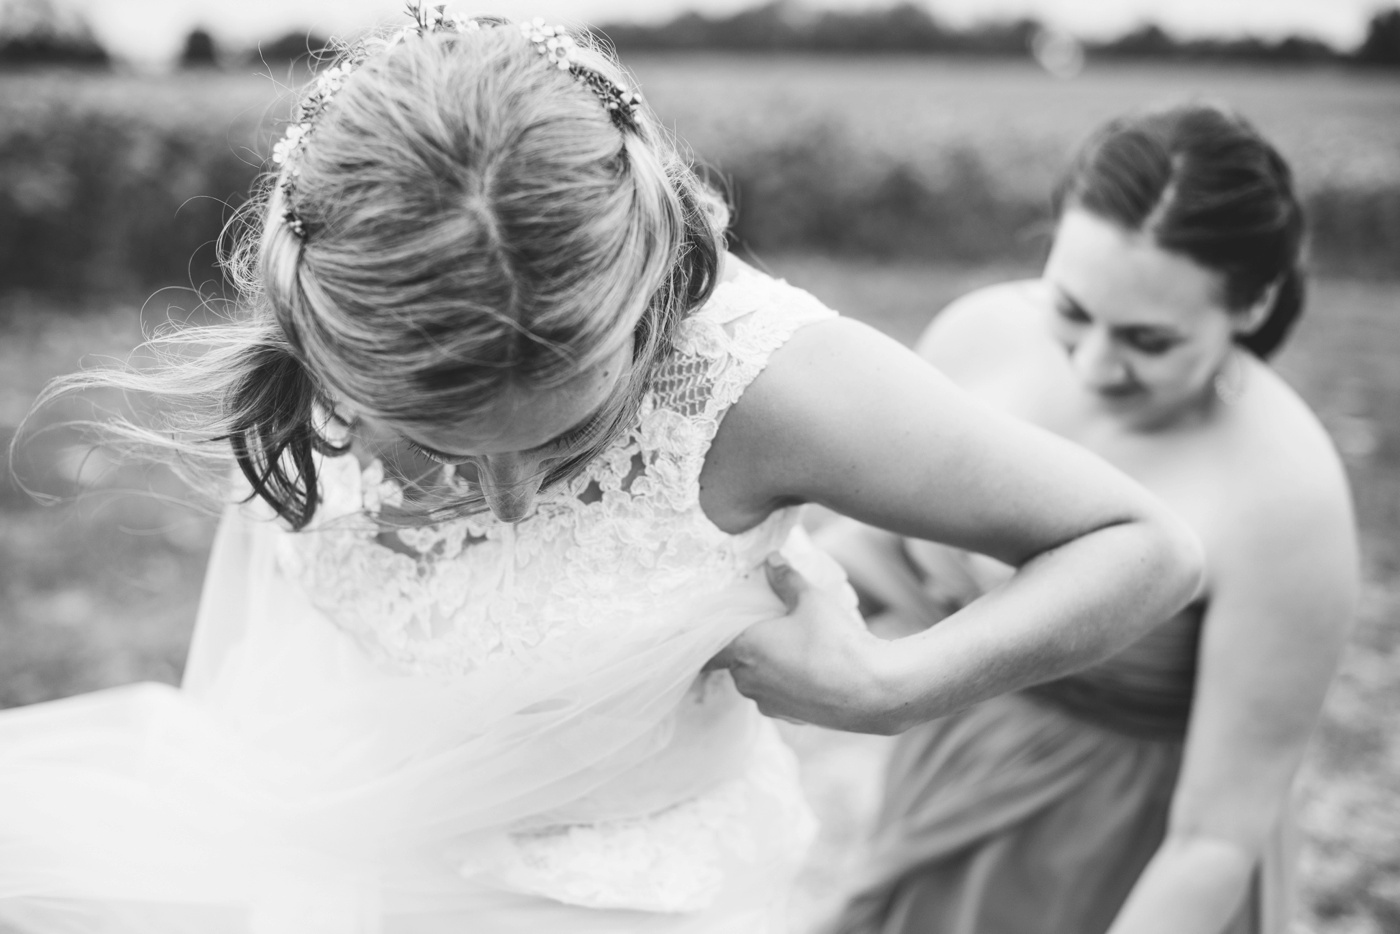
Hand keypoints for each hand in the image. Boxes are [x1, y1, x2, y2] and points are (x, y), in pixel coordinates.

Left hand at [711, 552, 895, 733]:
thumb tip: (772, 560)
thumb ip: (787, 579)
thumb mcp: (811, 601)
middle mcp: (748, 681)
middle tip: (771, 626)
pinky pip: (777, 695)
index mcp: (745, 651)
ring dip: (768, 665)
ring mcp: (768, 703)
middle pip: (736, 659)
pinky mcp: (788, 718)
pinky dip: (786, 682)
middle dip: (749, 644)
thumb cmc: (836, 644)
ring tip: (795, 646)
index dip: (716, 633)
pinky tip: (810, 669)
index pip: (711, 646)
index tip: (725, 623)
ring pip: (756, 679)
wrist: (872, 692)